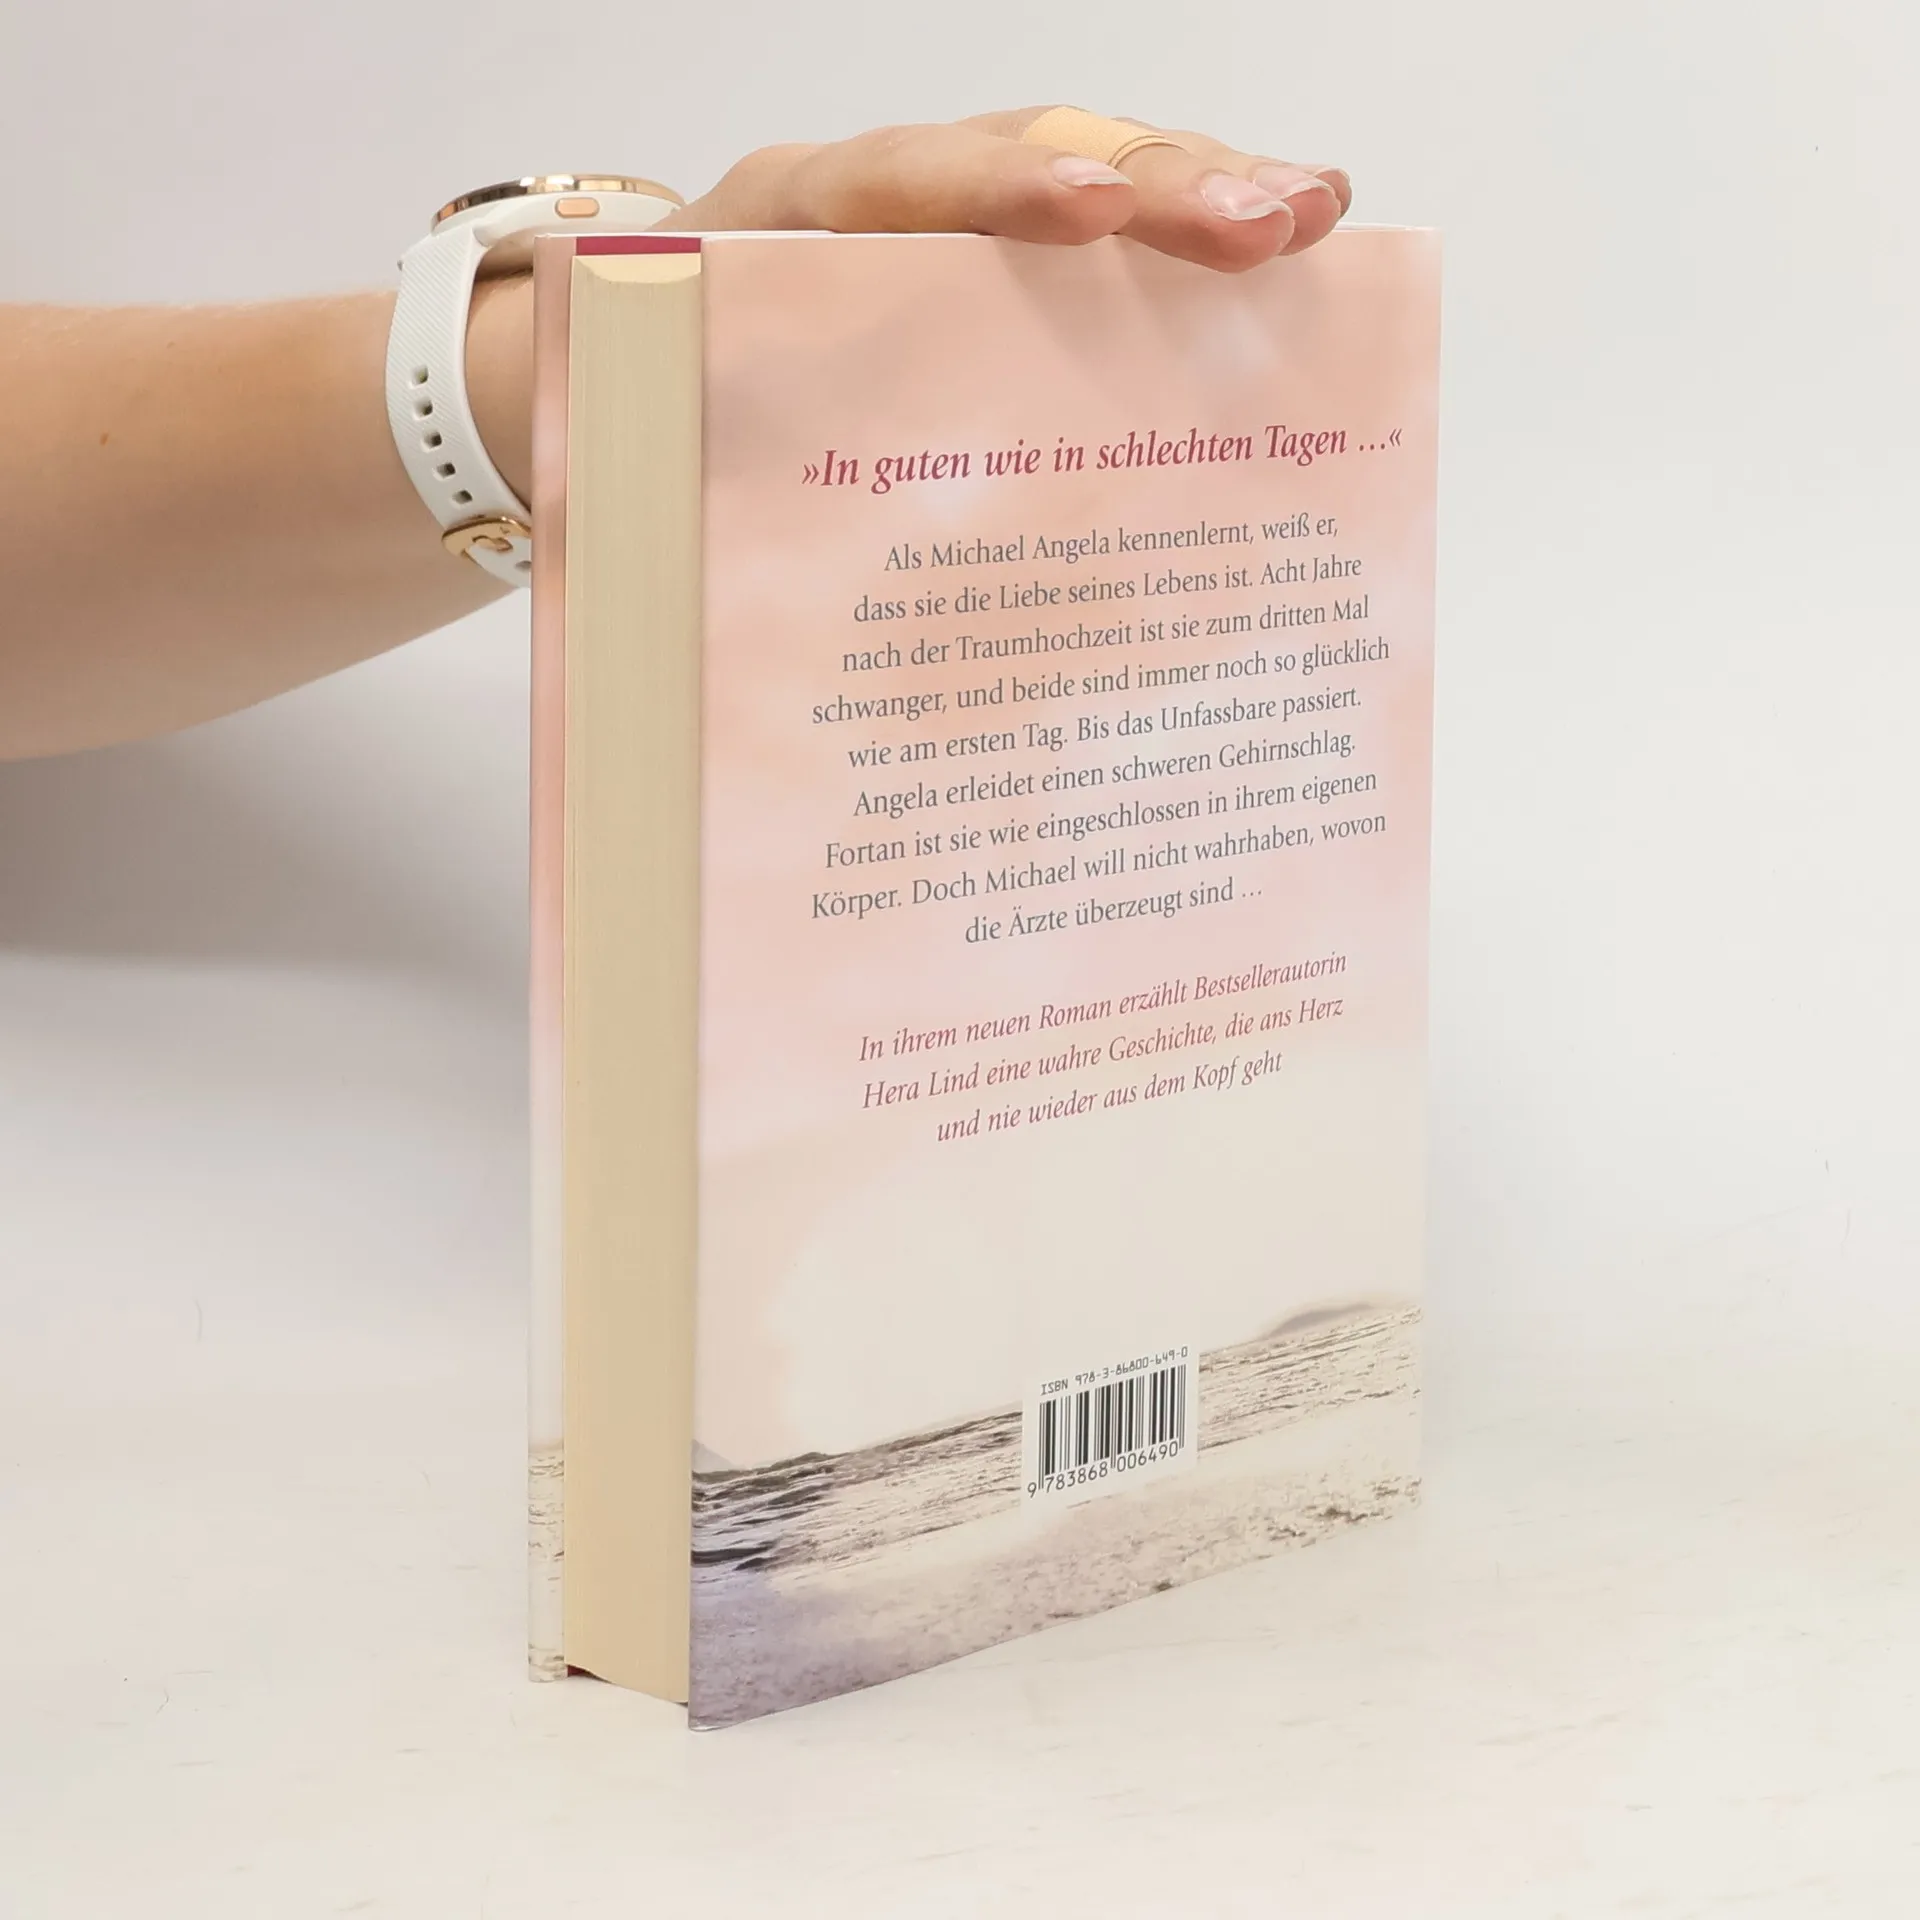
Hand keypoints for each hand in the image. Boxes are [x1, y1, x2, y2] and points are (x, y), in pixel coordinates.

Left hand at [470, 108, 1350, 498]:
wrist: (607, 383)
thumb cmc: (633, 430)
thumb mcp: (640, 459)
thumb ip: (680, 485)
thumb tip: (717, 599)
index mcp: (768, 237)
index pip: (892, 183)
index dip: (993, 191)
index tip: (1090, 213)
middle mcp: (869, 204)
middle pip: (1026, 154)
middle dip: (1153, 182)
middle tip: (1266, 228)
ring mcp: (943, 222)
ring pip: (1085, 172)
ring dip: (1202, 192)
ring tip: (1311, 219)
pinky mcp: (988, 262)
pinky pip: (1098, 232)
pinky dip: (1190, 234)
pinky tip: (1293, 240)